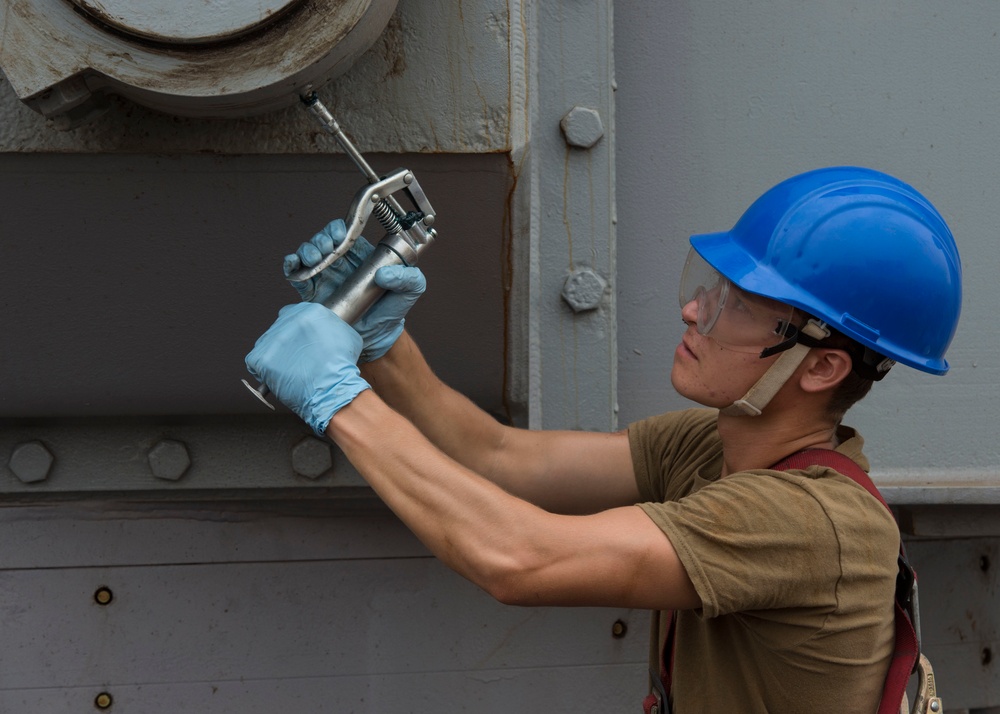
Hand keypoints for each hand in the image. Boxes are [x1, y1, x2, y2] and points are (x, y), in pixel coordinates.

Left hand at [245, 302, 369, 435]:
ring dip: (275, 354)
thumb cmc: (342, 367)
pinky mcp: (261, 357)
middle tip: (296, 356)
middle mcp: (288, 320)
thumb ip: (331, 326)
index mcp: (309, 312)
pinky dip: (262, 369)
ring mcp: (273, 339)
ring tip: (288, 368)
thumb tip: (325, 329)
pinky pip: (254, 361)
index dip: (298, 330)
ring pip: (266, 343)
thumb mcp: (347, 335)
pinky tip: (277, 375)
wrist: (332, 389)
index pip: (294, 314)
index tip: (301, 340)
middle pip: (279, 327)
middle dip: (287, 341)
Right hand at [284, 219, 425, 361]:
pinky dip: (291, 265)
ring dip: (308, 250)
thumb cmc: (391, 311)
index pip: (347, 233)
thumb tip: (385, 274)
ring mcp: (324, 276)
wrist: (374, 340)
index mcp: (361, 256)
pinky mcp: (311, 292)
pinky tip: (294, 264)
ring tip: (314, 258)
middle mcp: (341, 263)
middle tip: (327, 247)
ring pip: (309, 253)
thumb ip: (410, 279)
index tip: (341, 235)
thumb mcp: (411, 291)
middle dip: (322, 238)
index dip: (340, 230)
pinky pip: (297, 274)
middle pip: (324, 239)